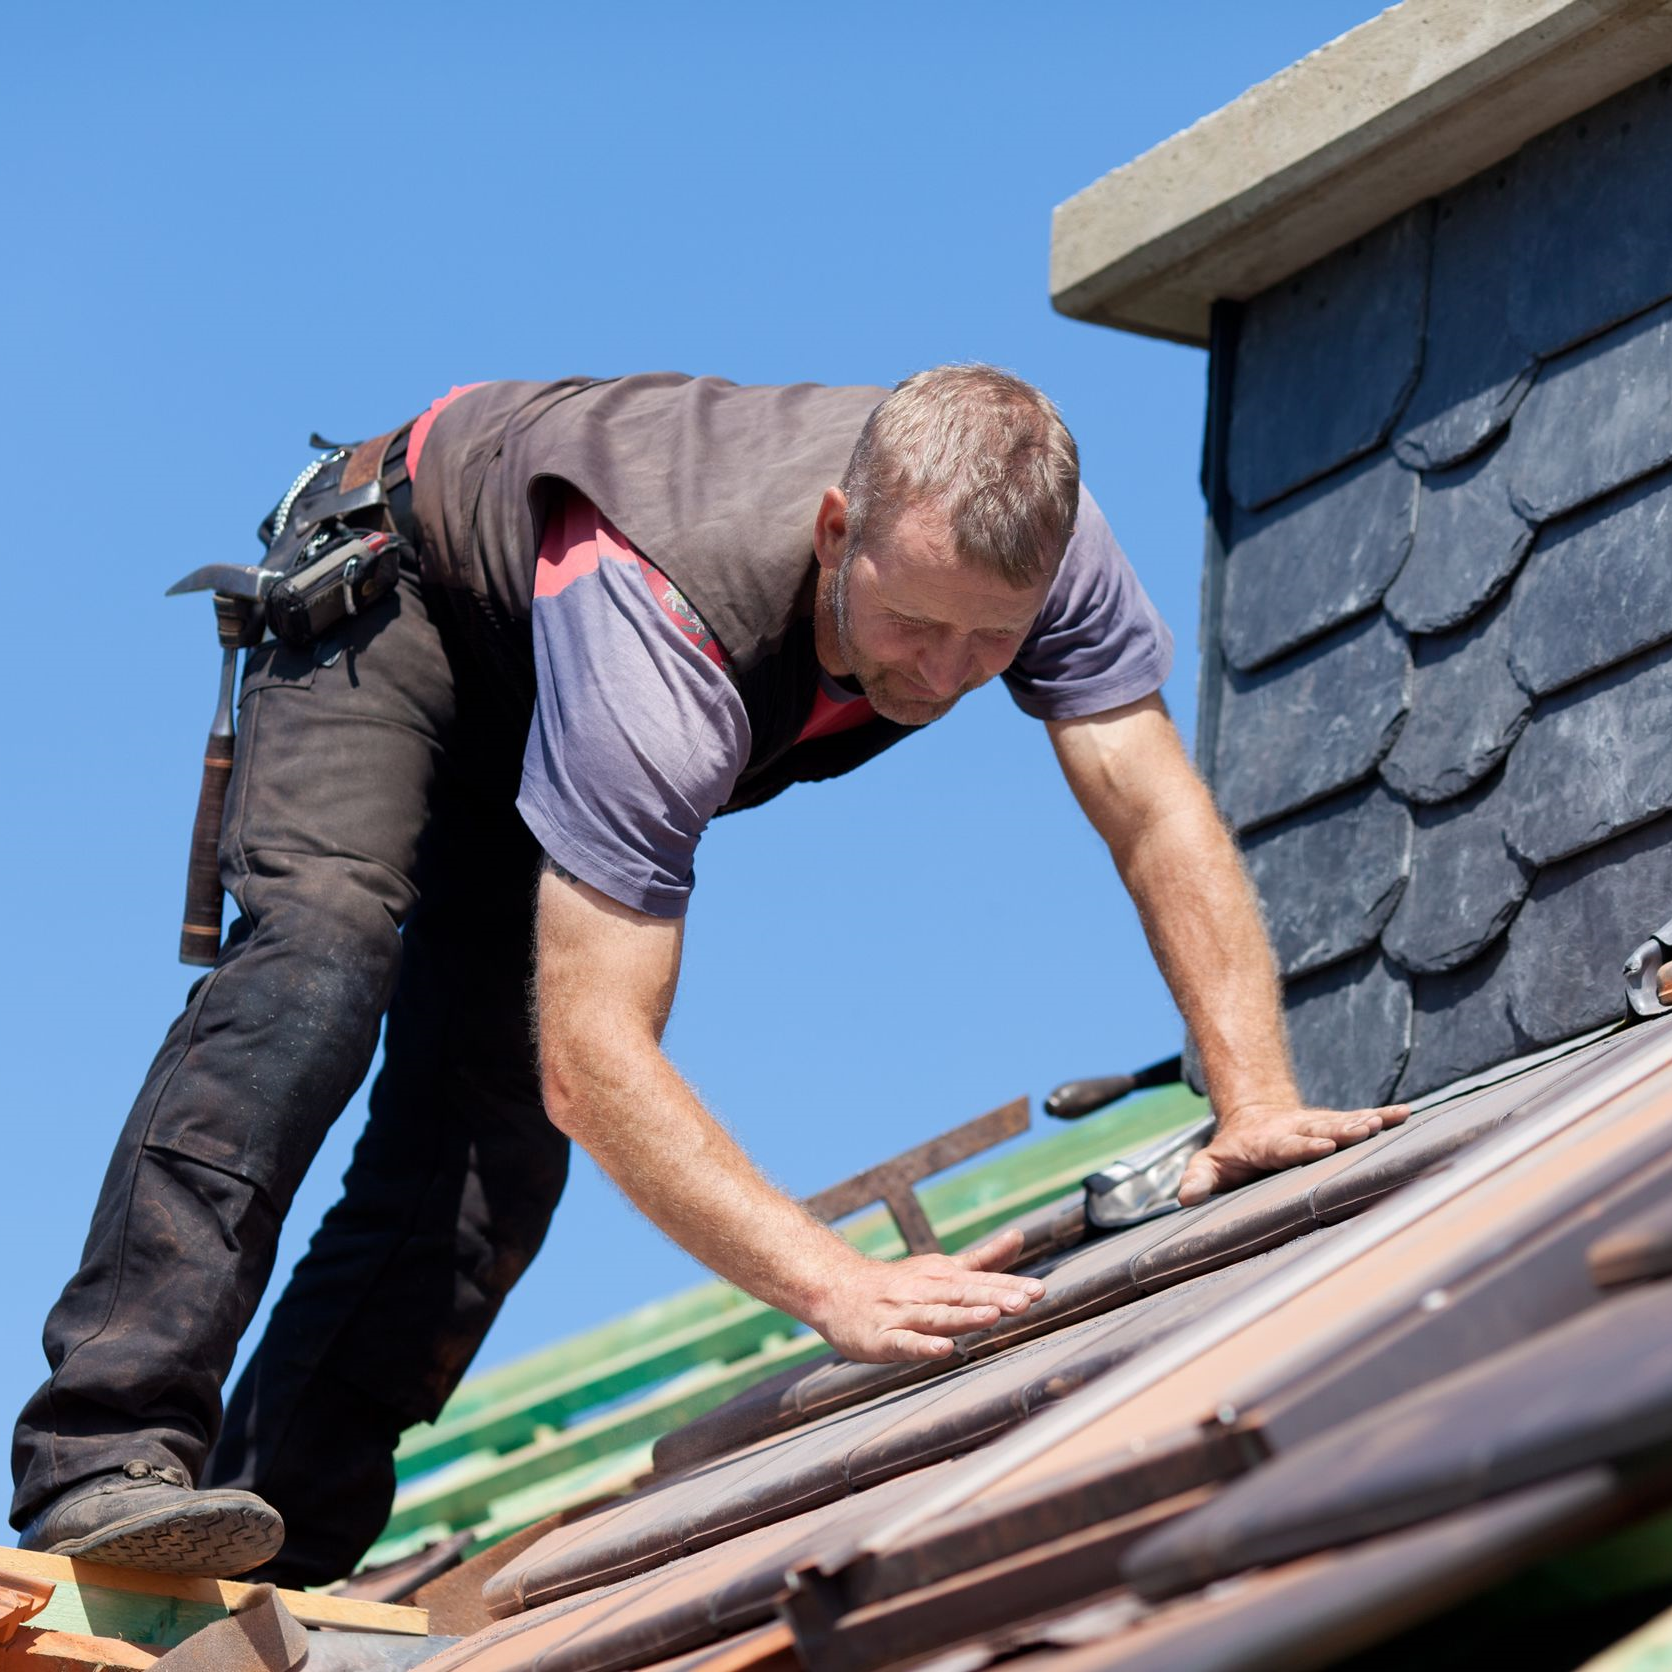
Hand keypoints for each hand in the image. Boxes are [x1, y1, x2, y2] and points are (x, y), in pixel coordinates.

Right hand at [808, 1229, 1046, 1363]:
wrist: (838, 1289)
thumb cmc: (900, 1284)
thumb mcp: (943, 1267)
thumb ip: (984, 1259)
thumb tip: (1020, 1236)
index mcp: (943, 1276)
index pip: (981, 1281)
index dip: (1010, 1286)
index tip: (1039, 1290)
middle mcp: (925, 1292)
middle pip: (964, 1295)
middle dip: (995, 1297)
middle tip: (1025, 1301)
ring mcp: (903, 1314)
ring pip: (938, 1315)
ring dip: (965, 1316)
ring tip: (992, 1315)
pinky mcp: (882, 1338)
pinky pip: (905, 1343)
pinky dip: (924, 1345)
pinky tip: (944, 1349)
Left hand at [1176, 1101, 1410, 1206]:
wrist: (1252, 1117)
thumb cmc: (1233, 1151)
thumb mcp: (1210, 1163)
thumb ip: (1199, 1178)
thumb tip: (1187, 1197)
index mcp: (1267, 1142)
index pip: (1286, 1145)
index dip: (1303, 1146)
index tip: (1322, 1146)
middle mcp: (1296, 1130)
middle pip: (1320, 1130)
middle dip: (1341, 1131)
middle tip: (1363, 1131)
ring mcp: (1317, 1125)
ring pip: (1343, 1122)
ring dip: (1365, 1122)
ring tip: (1388, 1122)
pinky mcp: (1334, 1124)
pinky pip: (1361, 1118)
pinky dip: (1382, 1116)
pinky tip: (1405, 1115)